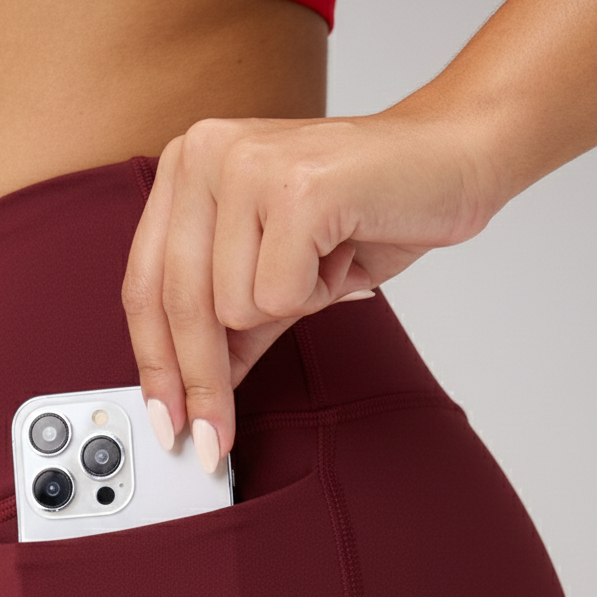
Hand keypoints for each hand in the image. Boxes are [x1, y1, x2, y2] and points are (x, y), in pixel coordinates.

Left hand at [122, 111, 488, 470]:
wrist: (452, 160)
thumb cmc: (368, 211)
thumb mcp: (280, 276)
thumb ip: (232, 329)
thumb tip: (192, 396)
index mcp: (186, 166)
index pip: (145, 286)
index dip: (153, 364)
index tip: (165, 424)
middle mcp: (204, 152)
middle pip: (179, 305)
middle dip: (201, 385)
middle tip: (212, 444)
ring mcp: (247, 163)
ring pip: (232, 306)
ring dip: (289, 307)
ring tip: (323, 264)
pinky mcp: (296, 187)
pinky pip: (280, 295)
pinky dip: (317, 293)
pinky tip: (340, 255)